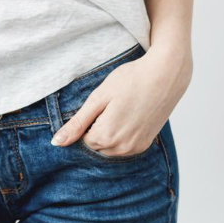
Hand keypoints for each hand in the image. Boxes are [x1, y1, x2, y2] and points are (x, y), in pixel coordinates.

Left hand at [50, 46, 191, 154]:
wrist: (166, 74)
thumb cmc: (131, 79)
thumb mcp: (99, 97)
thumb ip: (77, 123)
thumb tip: (56, 143)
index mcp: (105, 136)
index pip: (82, 140)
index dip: (87, 121)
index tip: (99, 105)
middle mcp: (121, 148)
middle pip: (96, 145)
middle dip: (97, 128)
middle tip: (110, 105)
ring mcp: (136, 147)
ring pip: (110, 148)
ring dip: (109, 133)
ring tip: (121, 108)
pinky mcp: (146, 143)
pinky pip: (125, 146)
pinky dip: (122, 134)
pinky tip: (129, 114)